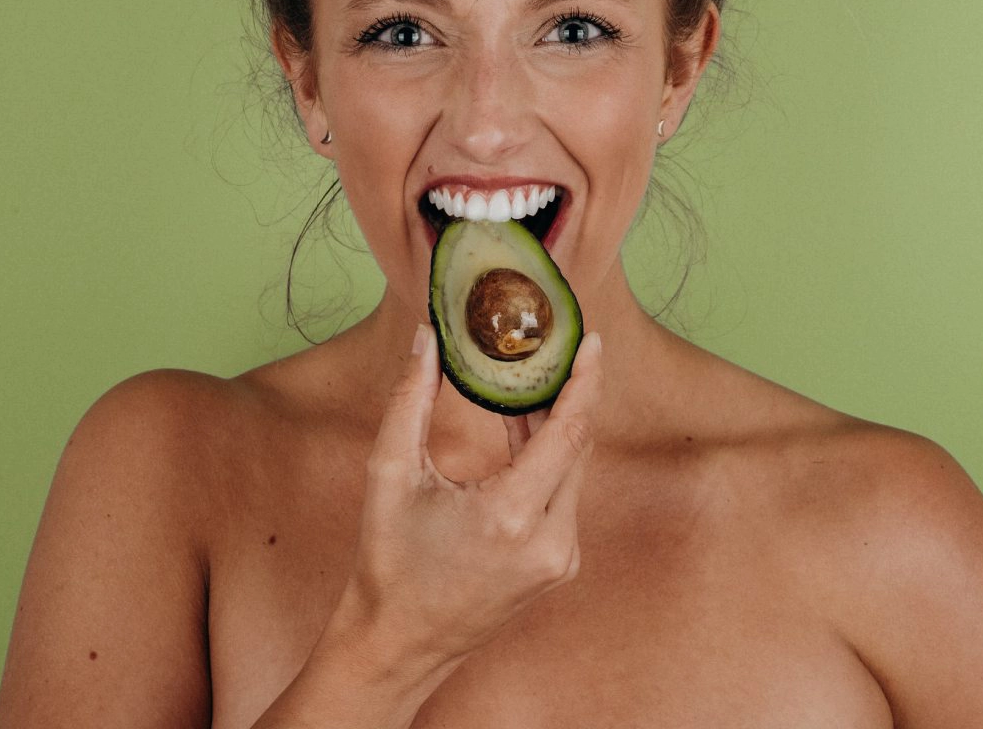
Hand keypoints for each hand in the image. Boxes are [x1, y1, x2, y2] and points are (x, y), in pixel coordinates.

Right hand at [335, 324, 602, 670]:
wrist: (397, 645)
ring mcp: (560, 559)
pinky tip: (520, 425)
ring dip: (555, 423)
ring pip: (573, 469)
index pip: (570, 433)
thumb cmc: (389, 561)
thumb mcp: (390, 473)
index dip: (586, 382)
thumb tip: (426, 337)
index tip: (593, 340)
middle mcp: (550, 542)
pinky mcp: (557, 565)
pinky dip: (547, 456)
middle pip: (578, 446)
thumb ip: (410, 398)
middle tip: (554, 346)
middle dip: (568, 393)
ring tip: (529, 377)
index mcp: (511, 518)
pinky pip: (564, 494)